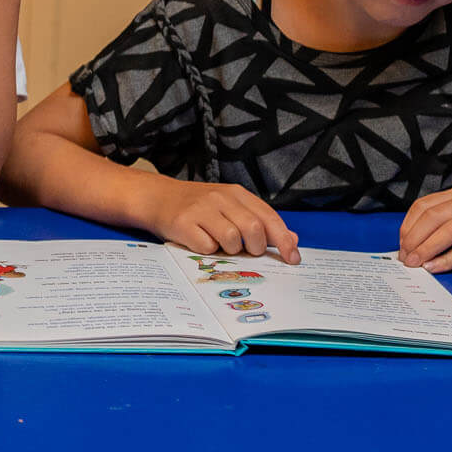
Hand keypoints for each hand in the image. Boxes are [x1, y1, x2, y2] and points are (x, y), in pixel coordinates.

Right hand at [149, 179, 299, 262]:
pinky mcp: (183, 223)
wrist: (158, 198)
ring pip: (231, 239)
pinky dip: (207, 251)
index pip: (268, 217)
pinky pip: (207, 247)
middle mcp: (220, 197)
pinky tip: (200, 241)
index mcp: (236, 193)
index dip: (283, 239)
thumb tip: (292, 239)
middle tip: (248, 251)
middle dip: (255, 247)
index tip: (293, 258)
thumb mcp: (230, 207)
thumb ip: (260, 221)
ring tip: (220, 244)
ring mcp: (201, 209)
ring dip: (230, 250)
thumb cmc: (198, 207)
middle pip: (253, 228)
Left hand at [399, 186, 451, 272]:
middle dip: (413, 239)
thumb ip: (446, 223)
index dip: (408, 226)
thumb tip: (412, 245)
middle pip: (432, 218)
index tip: (400, 245)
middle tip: (404, 258)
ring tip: (414, 264)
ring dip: (426, 250)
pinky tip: (435, 268)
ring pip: (448, 232)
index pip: (424, 206)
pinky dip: (447, 260)